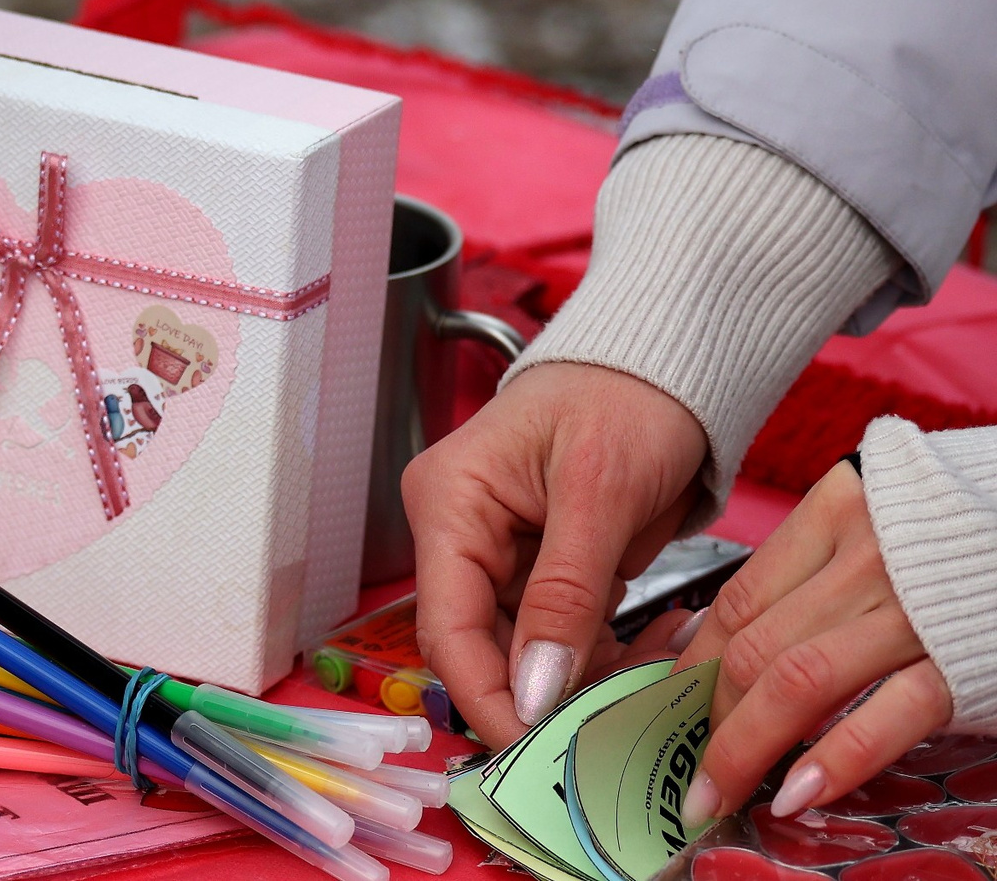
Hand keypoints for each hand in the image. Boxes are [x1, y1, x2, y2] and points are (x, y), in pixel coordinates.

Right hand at [407, 361, 709, 743]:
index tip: (536, 751)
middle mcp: (460, 533)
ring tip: (646, 696)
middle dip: (537, 697)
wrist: (669, 364)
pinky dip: (603, 659)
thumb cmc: (625, 397)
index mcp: (449, 504)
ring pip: (523, 651)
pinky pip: (560, 637)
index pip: (446, 625)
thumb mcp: (599, 492)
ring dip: (580, 683)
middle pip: (478, 646)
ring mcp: (500, 553)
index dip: (485, 694)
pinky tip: (651, 664)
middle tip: (601, 740)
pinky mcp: (542, 568)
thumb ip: (565, 594)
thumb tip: (533, 690)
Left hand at [675, 461, 951, 821]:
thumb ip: (801, 572)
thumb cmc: (952, 531)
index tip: (671, 708)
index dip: (692, 665)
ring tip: (720, 790)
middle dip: (709, 717)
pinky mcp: (957, 663)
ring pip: (798, 682)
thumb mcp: (867, 526)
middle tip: (687, 765)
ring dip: (747, 746)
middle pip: (754, 646)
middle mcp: (864, 558)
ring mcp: (910, 613)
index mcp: (833, 513)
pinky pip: (885, 717)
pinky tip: (798, 792)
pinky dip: (835, 760)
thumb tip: (715, 638)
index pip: (737, 600)